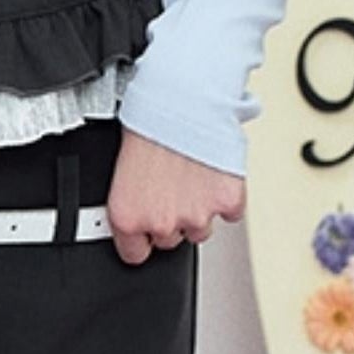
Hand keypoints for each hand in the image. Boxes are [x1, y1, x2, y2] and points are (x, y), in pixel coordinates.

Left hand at [106, 127, 245, 263]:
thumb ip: (133, 200)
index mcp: (128, 216)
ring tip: (191, 175)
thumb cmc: (149, 122)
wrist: (183, 99)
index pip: (134, 254)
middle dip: (171, 217)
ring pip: (201, 229)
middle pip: (170, 240)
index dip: (141, 238)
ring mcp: (197, 216)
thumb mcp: (123, 168)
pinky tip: (213, 174)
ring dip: (199, 209)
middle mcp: (161, 222)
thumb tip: (139, 209)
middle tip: (171, 186)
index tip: (146, 227)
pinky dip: (225, 197)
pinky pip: (230, 213)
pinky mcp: (227, 204)